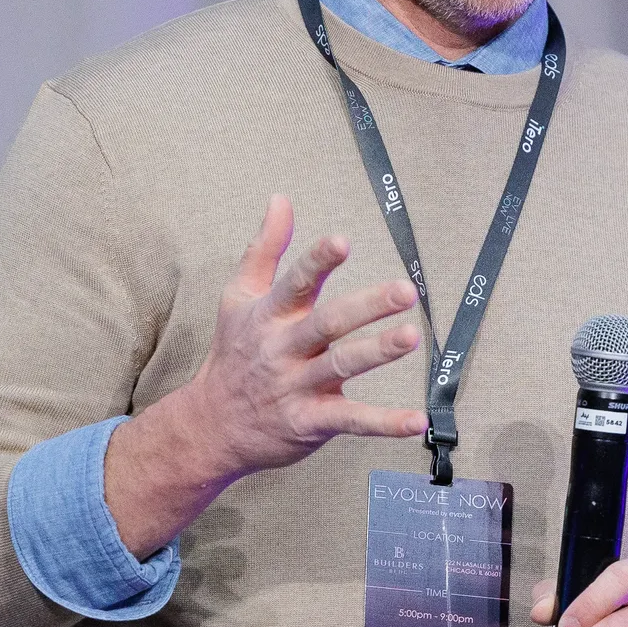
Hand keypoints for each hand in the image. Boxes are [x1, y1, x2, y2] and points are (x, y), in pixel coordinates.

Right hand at [103, 194, 426, 555]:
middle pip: (327, 323)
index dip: (318, 261)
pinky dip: (384, 422)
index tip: (342, 241)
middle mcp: (283, 348)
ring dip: (378, 352)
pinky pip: (351, 421)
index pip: (295, 283)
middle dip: (367, 306)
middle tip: (405, 289)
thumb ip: (264, 249)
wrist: (211, 427)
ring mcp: (297, 386)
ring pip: (341, 366)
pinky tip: (416, 420)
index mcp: (269, 315)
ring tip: (412, 337)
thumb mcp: (238, 298)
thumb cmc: (234, 353)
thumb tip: (280, 199)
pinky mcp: (311, 422)